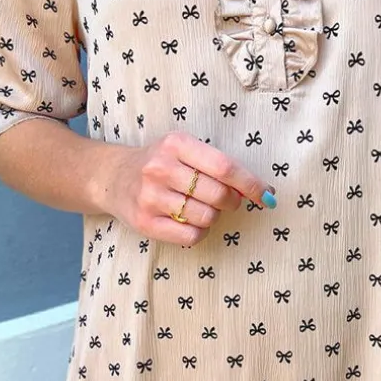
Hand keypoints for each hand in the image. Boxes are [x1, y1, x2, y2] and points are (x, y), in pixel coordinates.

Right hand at [96, 131, 276, 245]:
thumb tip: (262, 192)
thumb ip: (217, 165)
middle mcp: (161, 168)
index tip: (267, 195)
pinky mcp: (145, 223)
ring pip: (206, 217)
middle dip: (232, 202)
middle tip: (227, 201)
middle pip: (218, 194)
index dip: (251, 184)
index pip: (224, 167)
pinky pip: (191, 236)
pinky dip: (199, 232)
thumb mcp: (183, 151)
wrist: (113, 177)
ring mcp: (150, 197)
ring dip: (212, 217)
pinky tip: (189, 222)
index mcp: (176, 144)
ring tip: (200, 208)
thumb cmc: (160, 164)